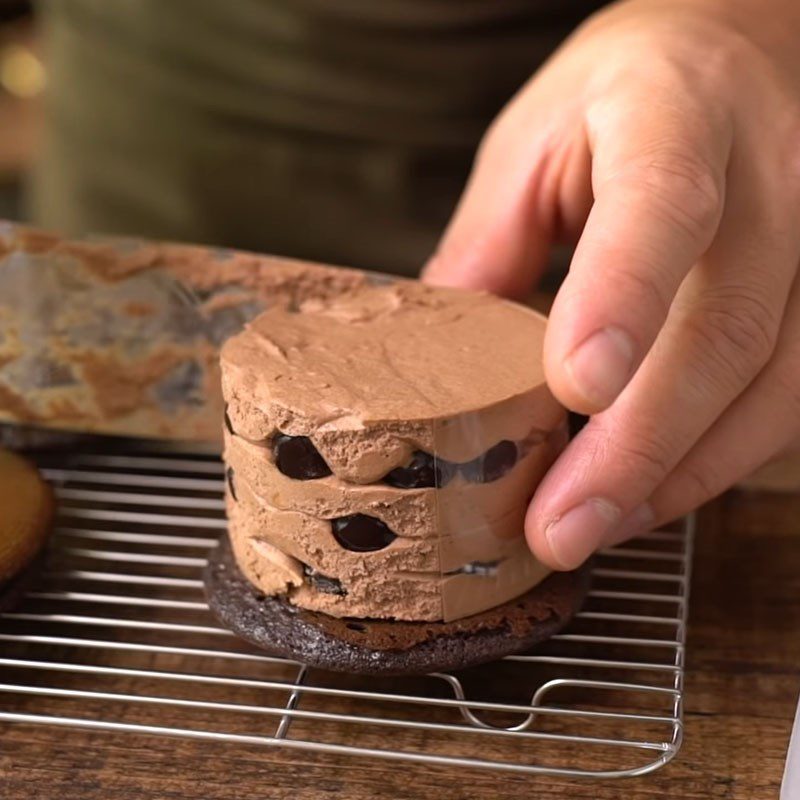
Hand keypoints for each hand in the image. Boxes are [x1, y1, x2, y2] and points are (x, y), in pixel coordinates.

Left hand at [423, 0, 799, 568]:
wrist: (736, 56)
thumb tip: (440, 354)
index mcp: (676, 111)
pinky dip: (711, 463)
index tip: (575, 387)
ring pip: (770, 383)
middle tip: (559, 524)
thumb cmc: (621, 97)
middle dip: (636, 443)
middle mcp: (770, 176)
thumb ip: (490, 238)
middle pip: (723, 325)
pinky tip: (645, 497)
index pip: (663, 202)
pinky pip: (785, 400)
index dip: (623, 296)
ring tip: (589, 529)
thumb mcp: (536, 139)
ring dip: (675, 474)